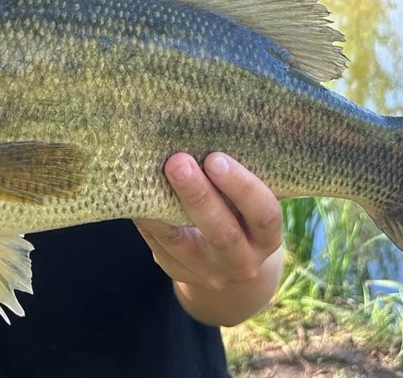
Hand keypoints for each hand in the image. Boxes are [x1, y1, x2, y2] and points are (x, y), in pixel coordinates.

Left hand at [134, 152, 283, 324]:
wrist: (232, 268)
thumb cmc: (243, 215)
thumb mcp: (252, 206)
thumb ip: (239, 180)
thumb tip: (206, 131)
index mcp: (266, 238)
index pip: (264, 214)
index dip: (242, 187)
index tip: (216, 158)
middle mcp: (241, 261)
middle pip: (222, 232)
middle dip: (199, 196)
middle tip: (178, 162)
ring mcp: (208, 272)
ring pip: (183, 243)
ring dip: (163, 207)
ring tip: (148, 176)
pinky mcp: (179, 272)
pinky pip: (159, 246)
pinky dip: (147, 219)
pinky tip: (137, 195)